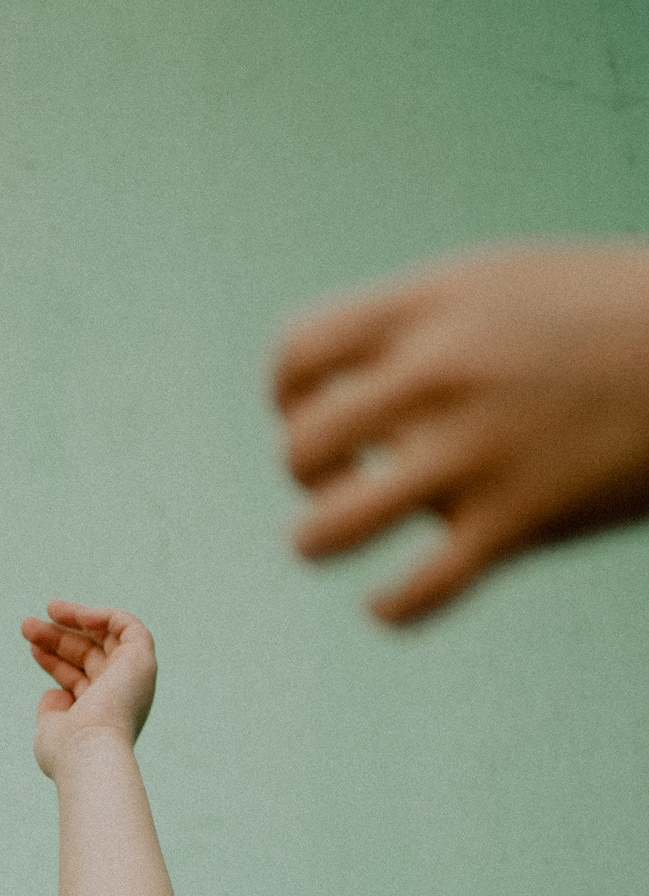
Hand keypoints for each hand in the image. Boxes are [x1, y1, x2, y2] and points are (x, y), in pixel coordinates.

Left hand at [21, 602, 156, 778]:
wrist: (89, 753)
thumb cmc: (66, 752)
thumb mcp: (51, 730)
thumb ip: (53, 711)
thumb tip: (54, 692)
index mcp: (101, 714)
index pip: (79, 677)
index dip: (54, 660)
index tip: (31, 647)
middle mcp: (121, 695)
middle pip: (89, 655)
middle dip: (58, 637)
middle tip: (26, 625)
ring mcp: (133, 677)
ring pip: (106, 637)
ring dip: (76, 619)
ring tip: (47, 608)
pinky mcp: (142, 661)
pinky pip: (128, 627)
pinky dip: (104, 616)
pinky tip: (77, 615)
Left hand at [273, 240, 648, 623]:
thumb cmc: (608, 316)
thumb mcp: (503, 286)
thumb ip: (421, 327)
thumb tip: (348, 384)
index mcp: (432, 307)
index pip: (299, 355)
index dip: (287, 396)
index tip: (314, 413)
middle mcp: (441, 376)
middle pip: (303, 447)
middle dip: (309, 473)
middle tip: (344, 480)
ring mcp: (476, 451)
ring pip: (333, 529)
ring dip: (318, 542)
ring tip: (334, 539)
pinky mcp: (518, 521)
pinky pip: (417, 592)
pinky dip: (391, 609)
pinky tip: (390, 601)